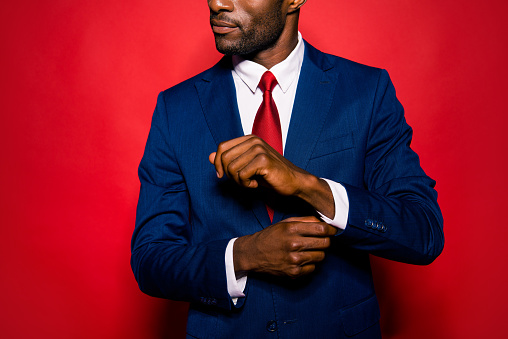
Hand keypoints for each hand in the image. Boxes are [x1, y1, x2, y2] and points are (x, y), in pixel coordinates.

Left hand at [209, 135, 335, 217]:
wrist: (293, 182)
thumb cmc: (270, 175)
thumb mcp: (246, 167)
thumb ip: (229, 160)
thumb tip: (209, 156)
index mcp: (249, 139)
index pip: (222, 147)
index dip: (217, 163)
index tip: (221, 175)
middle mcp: (253, 140)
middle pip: (224, 158)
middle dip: (229, 174)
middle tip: (241, 181)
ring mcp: (259, 149)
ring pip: (232, 168)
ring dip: (238, 181)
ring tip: (250, 182)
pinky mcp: (264, 160)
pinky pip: (242, 175)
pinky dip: (246, 184)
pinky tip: (256, 184)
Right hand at [233, 216, 336, 277]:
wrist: (253, 254)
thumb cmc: (271, 236)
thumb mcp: (285, 223)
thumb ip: (305, 220)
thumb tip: (325, 222)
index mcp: (292, 229)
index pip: (322, 229)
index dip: (330, 230)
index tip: (332, 231)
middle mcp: (293, 244)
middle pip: (325, 243)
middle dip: (326, 241)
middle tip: (321, 240)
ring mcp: (294, 260)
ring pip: (321, 256)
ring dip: (318, 252)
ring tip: (308, 250)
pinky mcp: (293, 273)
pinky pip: (313, 268)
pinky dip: (310, 264)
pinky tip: (301, 259)